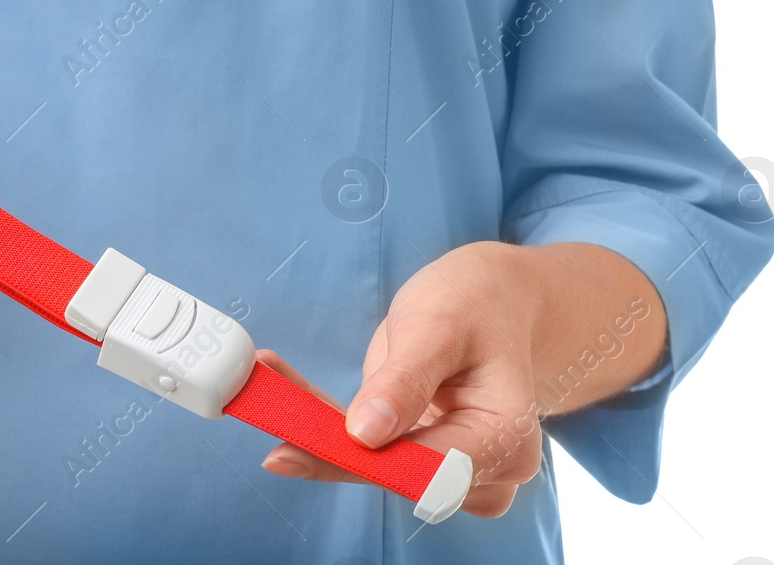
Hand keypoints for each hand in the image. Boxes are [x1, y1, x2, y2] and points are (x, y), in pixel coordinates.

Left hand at [259, 241, 664, 516]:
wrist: (498, 299)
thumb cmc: (477, 302)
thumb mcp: (440, 324)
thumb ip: (405, 381)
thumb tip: (365, 435)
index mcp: (506, 439)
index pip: (421, 467)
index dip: (354, 460)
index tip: (291, 442)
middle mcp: (489, 471)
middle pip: (394, 473)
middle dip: (325, 440)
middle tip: (266, 400)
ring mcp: (458, 471)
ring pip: (376, 466)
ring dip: (319, 431)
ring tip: (272, 382)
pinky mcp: (425, 457)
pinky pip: (372, 453)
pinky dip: (329, 426)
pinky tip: (289, 393)